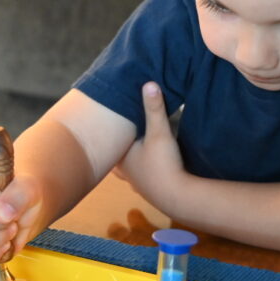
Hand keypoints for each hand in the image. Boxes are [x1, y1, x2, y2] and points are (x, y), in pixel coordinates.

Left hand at [116, 82, 186, 212]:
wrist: (177, 196)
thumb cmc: (163, 164)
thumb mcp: (159, 132)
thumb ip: (154, 109)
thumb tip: (149, 83)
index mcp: (121, 157)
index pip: (107, 143)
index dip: (105, 133)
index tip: (102, 122)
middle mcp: (125, 171)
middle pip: (113, 158)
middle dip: (113, 148)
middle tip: (110, 136)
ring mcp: (136, 183)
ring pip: (125, 170)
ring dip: (126, 161)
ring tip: (127, 150)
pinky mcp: (149, 190)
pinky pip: (140, 178)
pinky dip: (141, 171)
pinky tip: (147, 169)